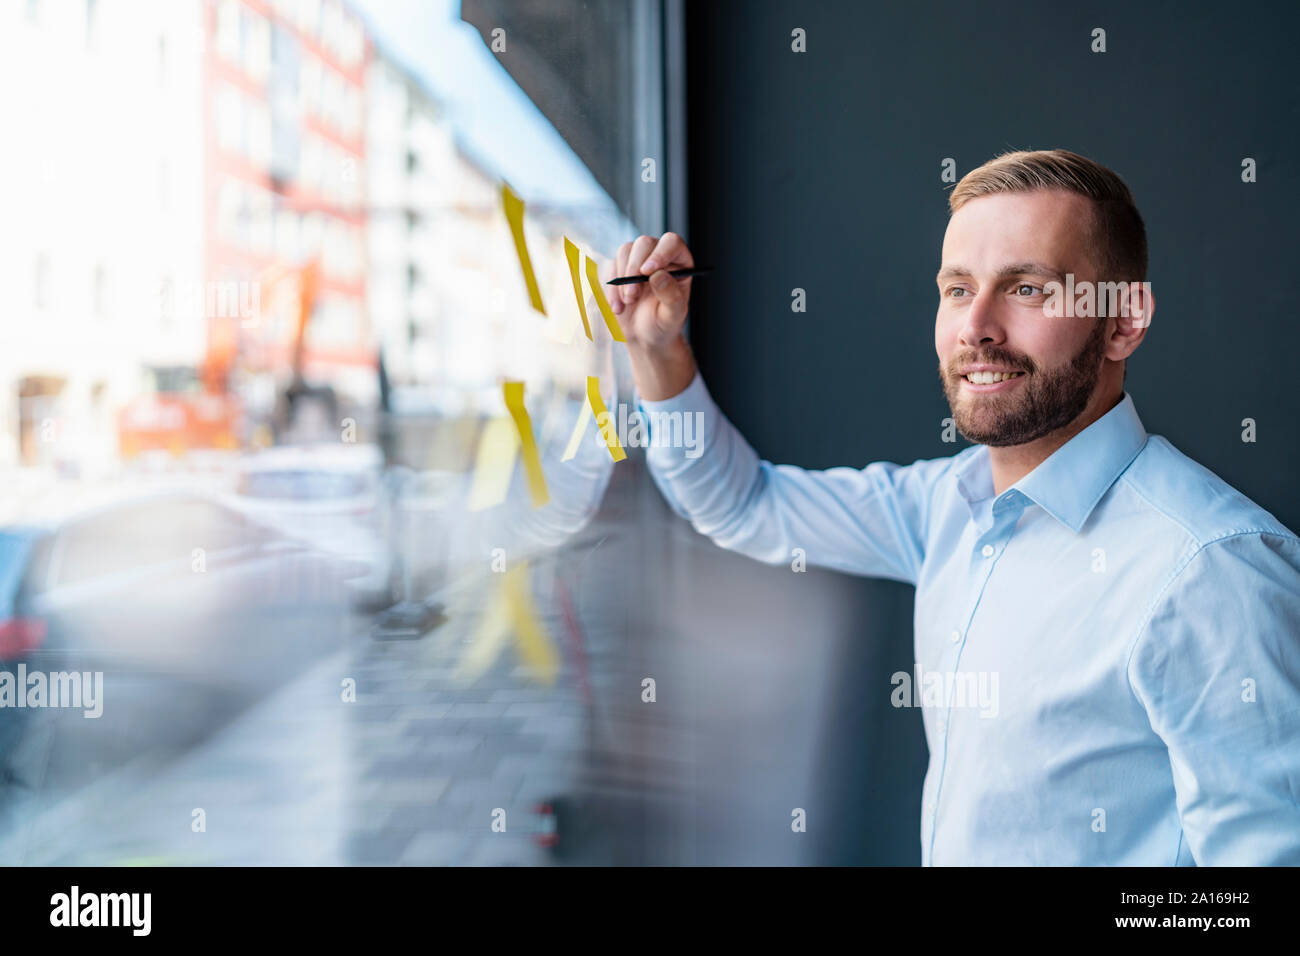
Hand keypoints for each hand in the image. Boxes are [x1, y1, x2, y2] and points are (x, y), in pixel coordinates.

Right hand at [606, 232, 693, 350]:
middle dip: (634, 269)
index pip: (671, 243)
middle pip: (644, 243)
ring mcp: (638, 259)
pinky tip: (618, 307)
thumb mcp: (672, 316)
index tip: (647, 271)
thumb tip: (658, 275)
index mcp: (679, 263)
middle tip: (632, 295)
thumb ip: (670, 296)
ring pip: (625, 251)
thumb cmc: (663, 324)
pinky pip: (611, 267)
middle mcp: (659, 256)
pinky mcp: (620, 267)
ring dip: (622, 279)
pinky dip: (611, 288)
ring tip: (629, 303)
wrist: (644, 335)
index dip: (659, 253)